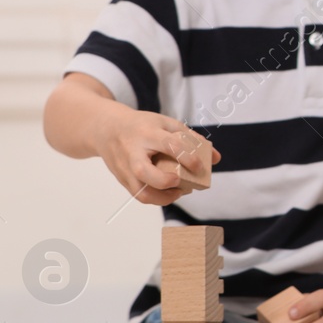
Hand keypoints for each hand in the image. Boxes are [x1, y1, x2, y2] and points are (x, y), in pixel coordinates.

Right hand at [96, 110, 220, 205]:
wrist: (106, 129)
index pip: (168, 145)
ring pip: (141, 191)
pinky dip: (157, 199)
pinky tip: (170, 194)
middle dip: (165, 181)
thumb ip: (192, 139)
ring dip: (163, 198)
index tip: (200, 167)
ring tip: (180, 192)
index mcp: (147, 133)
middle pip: (144, 171)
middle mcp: (132, 152)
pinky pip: (139, 195)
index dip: (187, 157)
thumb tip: (216, 158)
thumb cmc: (143, 126)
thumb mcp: (166, 124)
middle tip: (181, 182)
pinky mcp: (122, 179)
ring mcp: (125, 168)